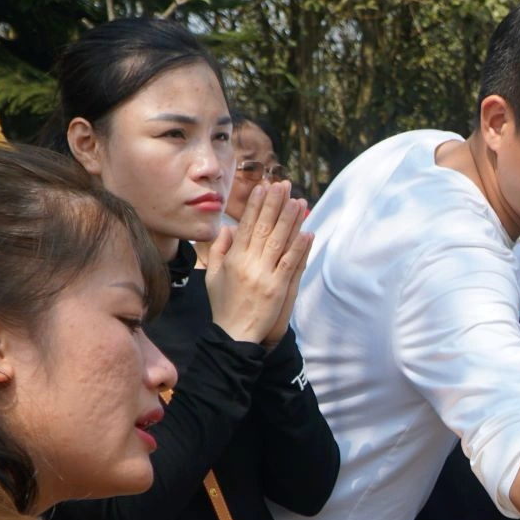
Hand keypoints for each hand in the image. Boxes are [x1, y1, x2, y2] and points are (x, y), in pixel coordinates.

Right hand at [207, 181, 311, 345]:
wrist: (234, 335)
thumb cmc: (223, 305)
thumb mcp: (212, 275)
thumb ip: (219, 250)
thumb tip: (227, 229)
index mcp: (233, 258)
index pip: (246, 226)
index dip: (256, 206)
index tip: (264, 188)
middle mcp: (247, 263)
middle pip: (263, 228)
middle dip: (274, 204)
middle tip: (283, 184)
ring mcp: (263, 275)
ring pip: (278, 241)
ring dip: (289, 219)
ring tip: (298, 201)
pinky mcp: (277, 288)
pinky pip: (290, 263)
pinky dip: (299, 247)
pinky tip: (307, 233)